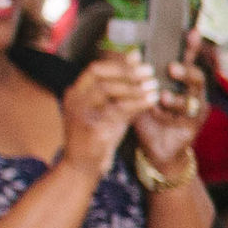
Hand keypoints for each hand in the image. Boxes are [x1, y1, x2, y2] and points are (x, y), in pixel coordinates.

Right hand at [58, 53, 155, 178]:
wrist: (82, 168)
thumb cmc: (98, 137)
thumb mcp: (108, 110)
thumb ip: (121, 89)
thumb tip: (135, 59)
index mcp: (75, 93)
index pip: (95, 68)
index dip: (118, 62)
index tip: (138, 59)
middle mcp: (74, 100)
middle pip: (100, 75)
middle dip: (127, 71)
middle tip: (149, 71)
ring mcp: (80, 114)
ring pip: (108, 90)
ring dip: (134, 87)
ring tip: (154, 86)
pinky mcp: (92, 129)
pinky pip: (117, 110)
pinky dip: (137, 103)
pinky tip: (151, 101)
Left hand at [130, 50, 207, 171]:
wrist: (154, 148)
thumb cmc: (147, 117)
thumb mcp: (140, 92)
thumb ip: (138, 75)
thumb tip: (131, 51)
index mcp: (178, 81)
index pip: (186, 60)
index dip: (191, 46)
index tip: (192, 31)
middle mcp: (190, 91)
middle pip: (197, 76)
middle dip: (187, 70)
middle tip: (172, 67)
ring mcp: (195, 107)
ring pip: (195, 94)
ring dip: (178, 93)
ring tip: (163, 94)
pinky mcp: (194, 122)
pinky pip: (189, 112)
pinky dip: (176, 107)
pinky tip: (163, 104)